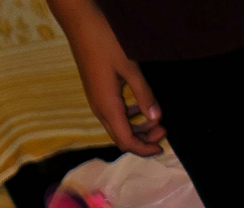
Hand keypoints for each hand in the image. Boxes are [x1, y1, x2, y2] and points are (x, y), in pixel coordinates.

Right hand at [54, 0, 163, 155]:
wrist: (79, 21)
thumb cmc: (104, 40)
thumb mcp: (129, 67)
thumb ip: (144, 94)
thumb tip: (156, 118)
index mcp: (107, 107)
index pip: (126, 141)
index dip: (144, 149)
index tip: (162, 148)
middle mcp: (99, 109)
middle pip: (122, 138)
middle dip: (143, 140)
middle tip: (163, 130)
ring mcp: (96, 101)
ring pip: (118, 126)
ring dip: (137, 128)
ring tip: (156, 120)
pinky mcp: (96, 92)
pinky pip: (114, 114)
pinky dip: (129, 116)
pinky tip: (140, 106)